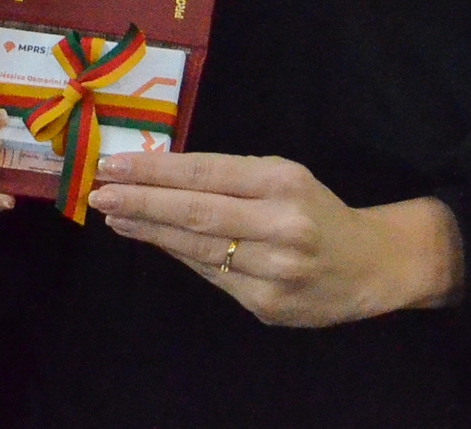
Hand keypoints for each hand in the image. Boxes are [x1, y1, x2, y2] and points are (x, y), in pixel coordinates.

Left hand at [85, 152, 463, 327]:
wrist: (370, 266)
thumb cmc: (315, 210)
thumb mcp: (282, 175)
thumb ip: (228, 175)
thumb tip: (158, 174)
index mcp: (282, 182)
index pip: (205, 172)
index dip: (156, 170)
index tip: (115, 165)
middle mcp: (280, 226)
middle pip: (195, 212)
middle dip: (141, 202)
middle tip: (99, 193)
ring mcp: (274, 271)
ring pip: (198, 249)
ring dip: (149, 231)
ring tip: (114, 216)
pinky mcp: (267, 306)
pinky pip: (211, 276)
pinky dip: (178, 256)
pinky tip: (151, 240)